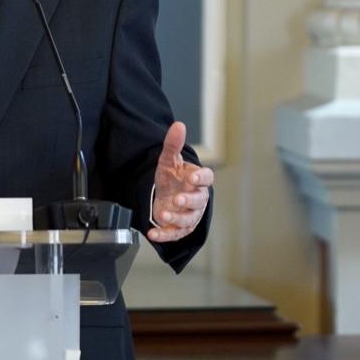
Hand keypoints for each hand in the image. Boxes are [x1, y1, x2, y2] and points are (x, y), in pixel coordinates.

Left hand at [148, 121, 210, 243]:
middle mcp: (197, 199)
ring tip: (162, 214)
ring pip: (187, 219)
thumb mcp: (168, 161)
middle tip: (177, 199)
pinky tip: (152, 233)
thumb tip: (178, 125)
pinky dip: (163, 235)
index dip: (201, 178)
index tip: (192, 177)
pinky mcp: (179, 229)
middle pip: (198, 201)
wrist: (165, 197)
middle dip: (188, 201)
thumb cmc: (172, 179)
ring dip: (175, 218)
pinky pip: (174, 234)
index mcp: (198, 180)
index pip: (207, 178)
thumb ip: (173, 144)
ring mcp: (189, 215)